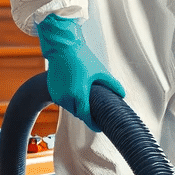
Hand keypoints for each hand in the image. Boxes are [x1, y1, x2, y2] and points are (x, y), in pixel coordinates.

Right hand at [36, 15, 125, 130]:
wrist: (62, 47)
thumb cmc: (82, 58)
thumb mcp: (100, 71)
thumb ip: (112, 84)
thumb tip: (123, 94)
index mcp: (79, 94)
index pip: (86, 116)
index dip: (93, 124)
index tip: (100, 127)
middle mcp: (66, 98)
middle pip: (78, 113)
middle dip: (86, 113)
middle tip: (96, 110)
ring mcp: (57, 95)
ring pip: (70, 107)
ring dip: (77, 106)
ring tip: (86, 98)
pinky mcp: (52, 91)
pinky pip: (62, 101)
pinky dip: (69, 100)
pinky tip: (75, 91)